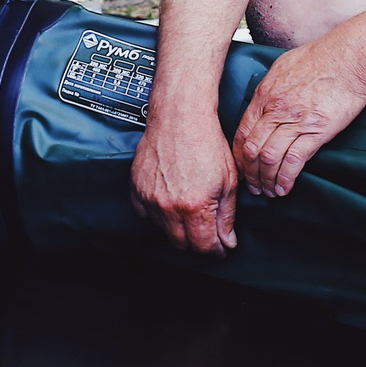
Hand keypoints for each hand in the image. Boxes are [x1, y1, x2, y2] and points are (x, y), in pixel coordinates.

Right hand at [130, 104, 237, 252]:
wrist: (180, 117)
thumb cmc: (205, 142)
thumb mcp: (228, 181)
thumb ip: (227, 216)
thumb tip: (227, 241)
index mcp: (195, 206)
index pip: (204, 246)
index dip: (215, 249)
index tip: (220, 246)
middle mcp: (169, 207)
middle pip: (181, 243)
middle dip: (196, 240)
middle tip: (206, 227)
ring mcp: (150, 198)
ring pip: (163, 230)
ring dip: (177, 226)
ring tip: (189, 206)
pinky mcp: (137, 188)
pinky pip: (145, 213)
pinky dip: (157, 212)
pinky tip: (170, 199)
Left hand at [231, 41, 365, 198]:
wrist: (350, 56)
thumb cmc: (322, 57)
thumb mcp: (284, 67)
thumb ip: (271, 88)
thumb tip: (265, 102)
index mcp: (265, 95)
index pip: (242, 132)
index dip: (239, 156)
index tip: (243, 168)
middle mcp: (275, 109)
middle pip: (252, 149)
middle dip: (249, 174)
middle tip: (253, 187)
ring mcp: (295, 120)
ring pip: (269, 158)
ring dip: (266, 180)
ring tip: (269, 191)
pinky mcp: (316, 130)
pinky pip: (294, 160)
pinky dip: (286, 178)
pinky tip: (285, 187)